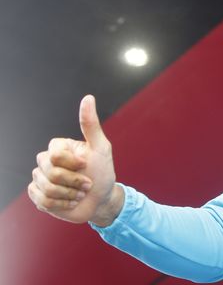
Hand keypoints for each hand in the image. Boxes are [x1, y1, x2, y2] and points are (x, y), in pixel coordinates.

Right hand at [28, 95, 123, 226]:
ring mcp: (41, 179)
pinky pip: (41, 200)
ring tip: (80, 194)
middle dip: (73, 181)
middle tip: (87, 184)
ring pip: (46, 188)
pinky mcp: (39, 196)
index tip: (87, 165)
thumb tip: (88, 97)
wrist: (102, 199)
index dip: (72, 164)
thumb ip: (91, 124)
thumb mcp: (101, 148)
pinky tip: (71, 202)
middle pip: (50, 172)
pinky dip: (61, 204)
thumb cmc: (103, 172)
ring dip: (69, 194)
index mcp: (59, 148)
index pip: (54, 154)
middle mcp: (47, 161)